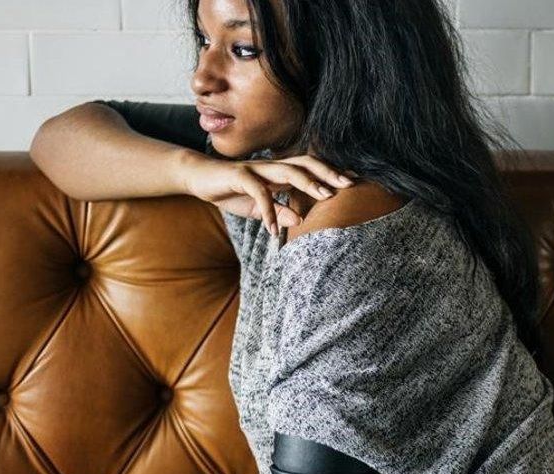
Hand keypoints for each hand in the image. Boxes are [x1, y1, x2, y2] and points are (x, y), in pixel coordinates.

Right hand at [180, 153, 354, 237]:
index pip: (311, 168)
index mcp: (280, 173)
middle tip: (349, 184)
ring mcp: (257, 169)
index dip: (331, 172)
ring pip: (288, 170)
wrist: (199, 179)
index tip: (355, 180)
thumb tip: (300, 220)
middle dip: (329, 172)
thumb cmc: (231, 192)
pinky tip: (274, 229)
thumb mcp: (259, 208)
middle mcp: (272, 167)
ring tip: (326, 196)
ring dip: (308, 183)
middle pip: (306, 163)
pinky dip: (269, 210)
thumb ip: (279, 213)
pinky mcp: (239, 176)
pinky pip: (258, 191)